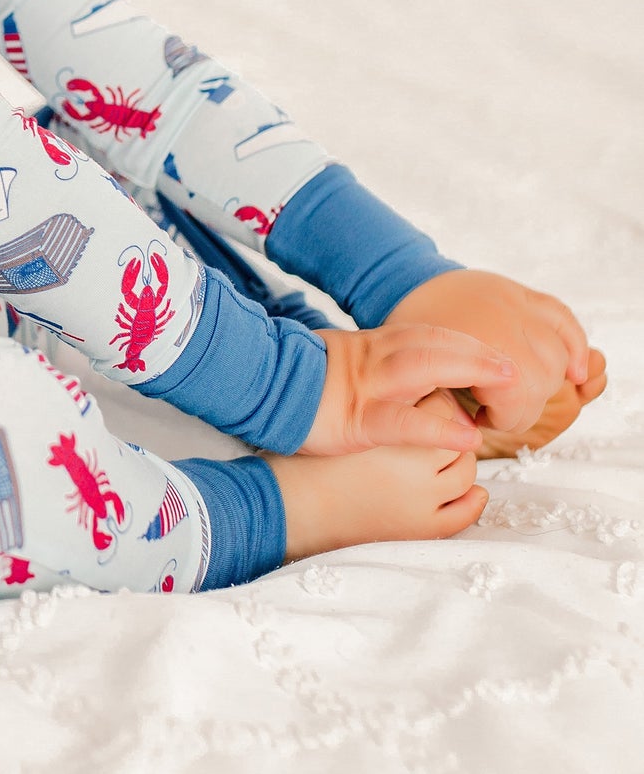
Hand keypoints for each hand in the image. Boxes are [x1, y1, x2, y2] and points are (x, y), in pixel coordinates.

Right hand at [298, 324, 517, 456]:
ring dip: (469, 371)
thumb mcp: (342, 366)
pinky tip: (467, 437)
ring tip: (507, 383)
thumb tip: (409, 380)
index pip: (427, 335)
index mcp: (372, 346)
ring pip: (424, 368)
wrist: (257, 388)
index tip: (497, 350)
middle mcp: (374, 359)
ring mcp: (367, 386)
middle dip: (478, 351)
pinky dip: (439, 427)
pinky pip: (404, 421)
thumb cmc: (298, 384)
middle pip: (435, 343)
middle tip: (515, 364)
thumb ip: (375, 368)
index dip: (465, 342)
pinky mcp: (358, 420)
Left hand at [382, 268, 603, 437]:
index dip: (504, 419)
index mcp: (468, 347)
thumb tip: (470, 435)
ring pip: (556, 354)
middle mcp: (500, 323)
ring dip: (546, 381)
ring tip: (518, 390)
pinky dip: (576, 345)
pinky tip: (576, 372)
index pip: (515, 401)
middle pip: (540, 381)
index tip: (483, 417)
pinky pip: (562, 317)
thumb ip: (439, 411)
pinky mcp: (522, 293)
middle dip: (523, 406)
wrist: (402, 284)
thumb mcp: (412, 379)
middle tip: (498, 408)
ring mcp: (514, 305)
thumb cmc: (405, 338)